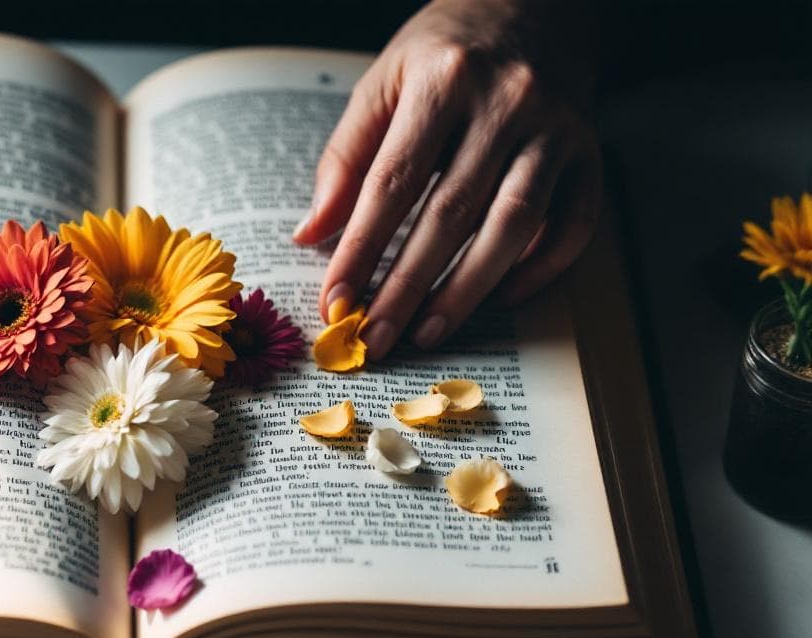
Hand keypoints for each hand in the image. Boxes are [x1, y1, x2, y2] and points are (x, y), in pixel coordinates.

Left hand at [293, 0, 602, 357]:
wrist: (536, 3)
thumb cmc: (445, 52)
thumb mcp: (384, 83)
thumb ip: (346, 158)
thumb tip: (309, 235)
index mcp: (443, 78)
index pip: (392, 182)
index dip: (361, 249)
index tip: (336, 302)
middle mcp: (507, 100)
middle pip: (451, 212)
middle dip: (407, 286)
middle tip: (376, 339)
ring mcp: (557, 126)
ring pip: (513, 224)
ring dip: (468, 290)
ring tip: (427, 333)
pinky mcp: (592, 150)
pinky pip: (574, 222)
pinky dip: (541, 267)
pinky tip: (503, 299)